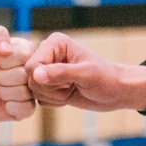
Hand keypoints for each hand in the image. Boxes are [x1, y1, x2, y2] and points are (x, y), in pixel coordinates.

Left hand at [0, 26, 35, 122]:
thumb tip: (8, 49)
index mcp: (25, 50)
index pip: (23, 54)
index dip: (4, 60)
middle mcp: (32, 70)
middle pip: (24, 74)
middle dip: (2, 76)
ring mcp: (31, 89)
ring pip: (24, 92)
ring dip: (3, 92)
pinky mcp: (27, 108)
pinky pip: (26, 109)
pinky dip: (10, 106)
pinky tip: (3, 102)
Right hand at [26, 32, 145, 112]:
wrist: (116, 91)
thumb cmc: (106, 78)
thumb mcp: (86, 75)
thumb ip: (60, 73)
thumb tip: (35, 75)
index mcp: (55, 43)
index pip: (31, 65)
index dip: (47, 79)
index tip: (69, 80)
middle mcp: (48, 54)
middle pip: (29, 79)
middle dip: (51, 89)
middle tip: (71, 85)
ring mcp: (47, 70)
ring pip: (33, 91)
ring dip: (54, 96)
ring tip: (71, 89)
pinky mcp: (48, 85)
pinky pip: (38, 100)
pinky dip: (54, 102)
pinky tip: (68, 95)